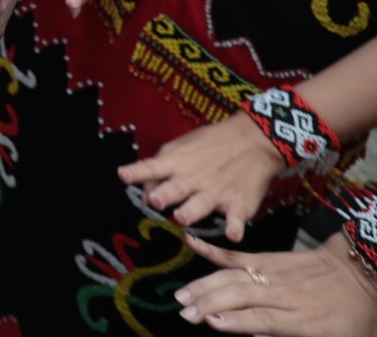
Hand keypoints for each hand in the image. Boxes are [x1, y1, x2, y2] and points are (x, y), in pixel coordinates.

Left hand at [119, 113, 284, 240]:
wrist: (253, 141)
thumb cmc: (210, 146)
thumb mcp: (181, 147)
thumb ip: (161, 166)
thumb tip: (144, 190)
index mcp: (177, 163)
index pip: (152, 167)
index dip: (137, 172)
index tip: (123, 175)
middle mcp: (194, 179)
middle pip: (175, 189)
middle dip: (164, 195)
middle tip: (155, 201)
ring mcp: (216, 193)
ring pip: (200, 205)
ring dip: (191, 211)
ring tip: (181, 218)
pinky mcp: (238, 205)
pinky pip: (236, 219)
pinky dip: (236, 227)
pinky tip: (233, 235)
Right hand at [173, 234, 376, 333]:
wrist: (367, 271)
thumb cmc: (357, 316)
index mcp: (307, 320)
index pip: (266, 318)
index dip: (239, 320)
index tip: (212, 321)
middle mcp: (287, 295)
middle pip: (243, 296)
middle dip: (210, 303)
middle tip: (185, 312)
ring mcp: (276, 274)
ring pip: (235, 276)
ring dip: (205, 284)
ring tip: (181, 295)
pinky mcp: (271, 259)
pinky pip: (239, 255)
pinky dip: (213, 250)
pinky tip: (190, 243)